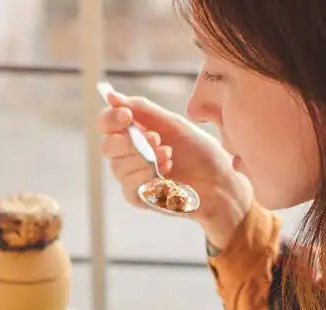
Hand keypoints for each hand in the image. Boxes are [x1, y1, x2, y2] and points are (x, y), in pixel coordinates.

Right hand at [97, 89, 253, 250]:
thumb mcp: (172, 124)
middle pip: (108, 146)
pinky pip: (128, 185)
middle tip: (156, 139)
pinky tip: (167, 172)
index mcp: (135, 134)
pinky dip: (147, 175)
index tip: (126, 115)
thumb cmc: (199, 153)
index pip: (106, 124)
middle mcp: (129, 156)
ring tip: (169, 155)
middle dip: (131, 140)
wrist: (219, 181)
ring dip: (145, 158)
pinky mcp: (138, 197)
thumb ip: (142, 110)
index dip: (110, 118)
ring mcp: (132, 177)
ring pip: (118, 166)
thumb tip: (112, 96)